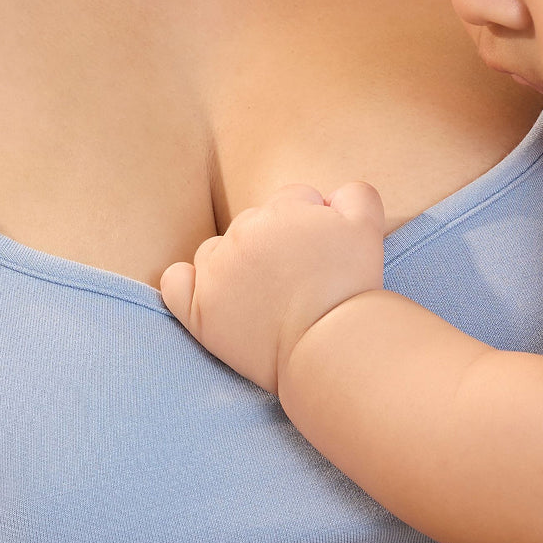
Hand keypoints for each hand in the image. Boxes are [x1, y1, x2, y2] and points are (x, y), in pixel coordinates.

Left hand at [160, 182, 385, 391]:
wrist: (329, 348)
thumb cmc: (351, 292)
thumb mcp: (367, 228)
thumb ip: (353, 194)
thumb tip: (328, 197)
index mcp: (282, 209)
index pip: (292, 201)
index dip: (311, 226)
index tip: (321, 257)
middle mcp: (243, 232)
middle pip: (253, 224)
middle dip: (275, 245)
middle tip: (299, 282)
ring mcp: (216, 271)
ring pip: (216, 250)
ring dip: (234, 264)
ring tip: (265, 297)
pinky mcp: (198, 309)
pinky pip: (175, 282)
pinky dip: (187, 283)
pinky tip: (209, 295)